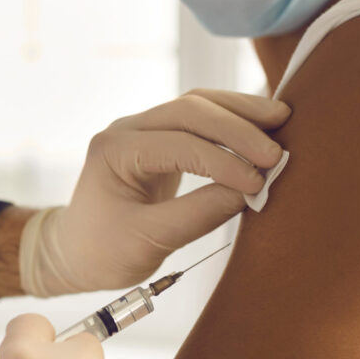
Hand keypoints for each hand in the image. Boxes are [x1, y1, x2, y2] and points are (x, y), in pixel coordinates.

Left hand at [20, 89, 290, 296]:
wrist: (77, 254)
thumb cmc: (103, 252)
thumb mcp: (147, 242)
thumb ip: (197, 216)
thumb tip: (249, 193)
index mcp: (115, 150)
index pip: (179, 144)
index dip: (223, 161)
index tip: (258, 183)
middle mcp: (128, 130)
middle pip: (190, 109)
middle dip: (237, 127)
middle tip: (276, 152)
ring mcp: (144, 131)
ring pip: (198, 105)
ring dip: (240, 113)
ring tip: (282, 120)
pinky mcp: (160, 140)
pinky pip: (200, 121)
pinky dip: (232, 122)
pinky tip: (262, 128)